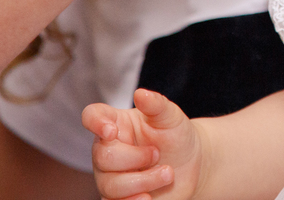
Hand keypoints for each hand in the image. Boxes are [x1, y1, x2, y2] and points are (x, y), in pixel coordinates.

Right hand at [83, 88, 203, 199]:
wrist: (192, 165)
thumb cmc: (176, 135)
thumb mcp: (171, 117)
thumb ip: (157, 104)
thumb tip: (140, 93)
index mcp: (116, 123)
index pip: (92, 116)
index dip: (94, 123)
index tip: (111, 131)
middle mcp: (107, 149)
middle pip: (103, 157)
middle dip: (136, 158)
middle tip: (158, 154)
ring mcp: (110, 176)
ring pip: (109, 185)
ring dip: (143, 181)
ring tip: (168, 174)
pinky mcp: (118, 198)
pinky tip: (149, 197)